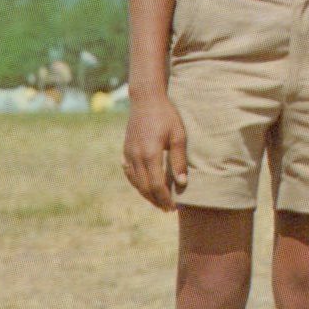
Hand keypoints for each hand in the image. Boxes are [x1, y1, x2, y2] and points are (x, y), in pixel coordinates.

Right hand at [122, 94, 187, 210]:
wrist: (146, 99)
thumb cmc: (166, 115)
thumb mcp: (178, 136)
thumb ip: (179, 160)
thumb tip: (182, 183)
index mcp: (150, 154)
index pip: (156, 185)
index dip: (165, 199)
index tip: (173, 208)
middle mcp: (136, 157)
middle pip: (144, 187)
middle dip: (156, 200)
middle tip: (167, 209)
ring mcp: (128, 153)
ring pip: (135, 182)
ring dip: (146, 194)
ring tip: (157, 201)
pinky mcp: (126, 150)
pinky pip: (129, 172)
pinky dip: (136, 183)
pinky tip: (143, 186)